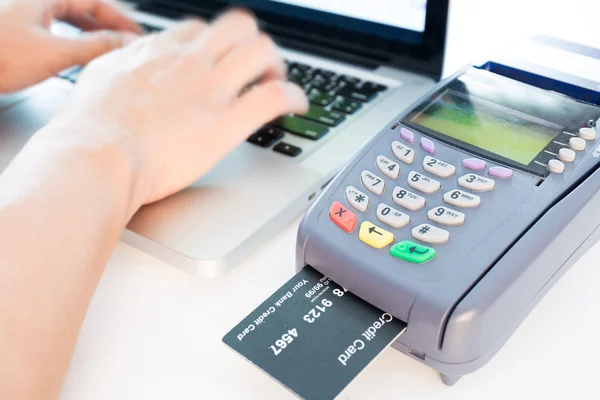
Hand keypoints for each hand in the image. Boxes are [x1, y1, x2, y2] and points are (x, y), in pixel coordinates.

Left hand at [0, 0, 140, 92]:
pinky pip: (54, 36)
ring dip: (90, 38)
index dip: (121, 19)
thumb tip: (126, 43)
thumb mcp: (55, 53)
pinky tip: (77, 60)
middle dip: (107, 29)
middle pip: (82, 11)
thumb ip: (96, 47)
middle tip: (126, 46)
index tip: (137, 35)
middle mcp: (34, 4)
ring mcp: (24, 19)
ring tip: (108, 55)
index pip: (95, 2)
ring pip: (68, 24)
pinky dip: (72, 46)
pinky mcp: (16, 37)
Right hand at [43, 10, 308, 211]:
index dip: (216, 44)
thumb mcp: (98, 78)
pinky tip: (297, 105)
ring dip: (276, 64)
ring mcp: (210, 89)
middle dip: (252, 44)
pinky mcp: (225, 122)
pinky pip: (274, 96)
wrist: (96, 154)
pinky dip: (294, 96)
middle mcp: (189, 62)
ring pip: (262, 50)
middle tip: (256, 68)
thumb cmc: (88, 128)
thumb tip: (124, 68)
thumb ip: (120, 67)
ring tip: (276, 83)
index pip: (199, 30)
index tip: (220, 61)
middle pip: (238, 26)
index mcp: (158, 52)